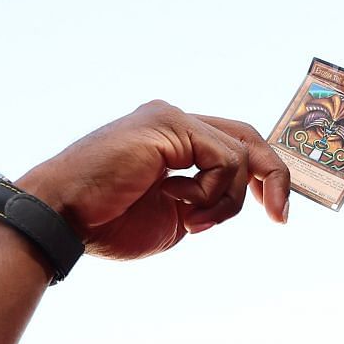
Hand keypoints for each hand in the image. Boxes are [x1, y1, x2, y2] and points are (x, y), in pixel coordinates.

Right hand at [16, 101, 292, 260]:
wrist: (62, 218)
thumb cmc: (106, 224)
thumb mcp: (172, 220)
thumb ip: (203, 205)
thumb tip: (233, 204)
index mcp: (174, 142)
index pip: (236, 146)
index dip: (265, 177)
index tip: (278, 215)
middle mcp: (175, 122)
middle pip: (249, 137)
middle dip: (275, 177)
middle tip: (281, 217)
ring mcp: (171, 119)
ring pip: (240, 154)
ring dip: (227, 201)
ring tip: (192, 221)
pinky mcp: (168, 124)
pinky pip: (224, 159)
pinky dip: (213, 192)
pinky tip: (178, 202)